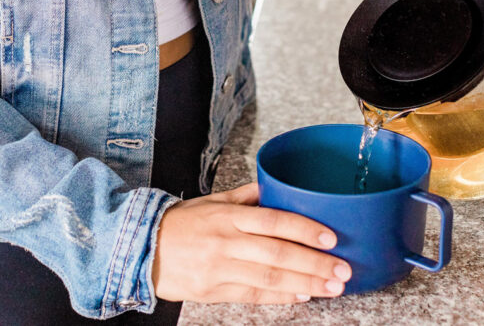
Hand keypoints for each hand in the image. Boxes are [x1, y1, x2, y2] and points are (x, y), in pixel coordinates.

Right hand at [151, 183, 350, 303]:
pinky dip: (280, 296)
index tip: (331, 237)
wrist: (140, 250)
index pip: (273, 221)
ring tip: (332, 286)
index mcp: (227, 215)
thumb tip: (276, 187)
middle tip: (343, 269)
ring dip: (305, 283)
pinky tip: (302, 295)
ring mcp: (219, 269)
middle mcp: (225, 242)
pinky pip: (253, 295)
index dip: (304, 230)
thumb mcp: (210, 201)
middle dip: (315, 263)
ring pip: (269, 277)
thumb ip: (246, 196)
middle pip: (277, 253)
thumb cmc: (180, 224)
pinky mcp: (213, 291)